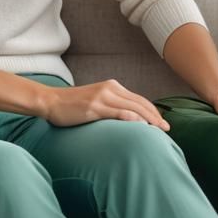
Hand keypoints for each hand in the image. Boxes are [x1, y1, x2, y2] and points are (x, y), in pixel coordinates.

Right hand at [42, 80, 169, 129]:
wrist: (50, 102)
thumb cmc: (71, 106)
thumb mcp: (95, 102)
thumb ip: (110, 106)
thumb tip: (126, 120)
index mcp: (112, 86)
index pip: (139, 99)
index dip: (153, 110)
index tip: (162, 122)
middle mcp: (110, 88)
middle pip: (140, 102)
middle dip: (156, 116)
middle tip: (167, 128)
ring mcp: (103, 97)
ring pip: (133, 107)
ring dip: (149, 119)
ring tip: (159, 130)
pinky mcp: (95, 107)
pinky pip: (119, 113)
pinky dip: (133, 119)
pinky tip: (142, 127)